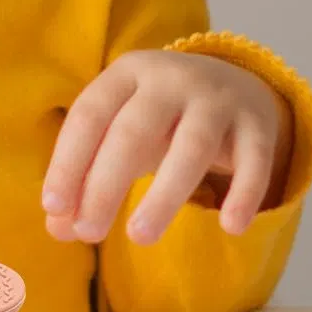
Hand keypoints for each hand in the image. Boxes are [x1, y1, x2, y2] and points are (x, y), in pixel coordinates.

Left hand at [40, 50, 291, 244]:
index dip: (68, 161)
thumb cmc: (160, 118)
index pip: (89, 116)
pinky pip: (254, 159)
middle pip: (134, 131)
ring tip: (140, 237)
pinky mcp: (257, 123)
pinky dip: (244, 193)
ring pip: (192, 146)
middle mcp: (170, 79)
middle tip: (89, 232)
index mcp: (126, 74)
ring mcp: (217, 98)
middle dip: (106, 184)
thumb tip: (59, 227)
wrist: (233, 80)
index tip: (54, 208)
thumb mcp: (119, 135)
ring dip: (165, 194)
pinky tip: (231, 228)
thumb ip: (87, 177)